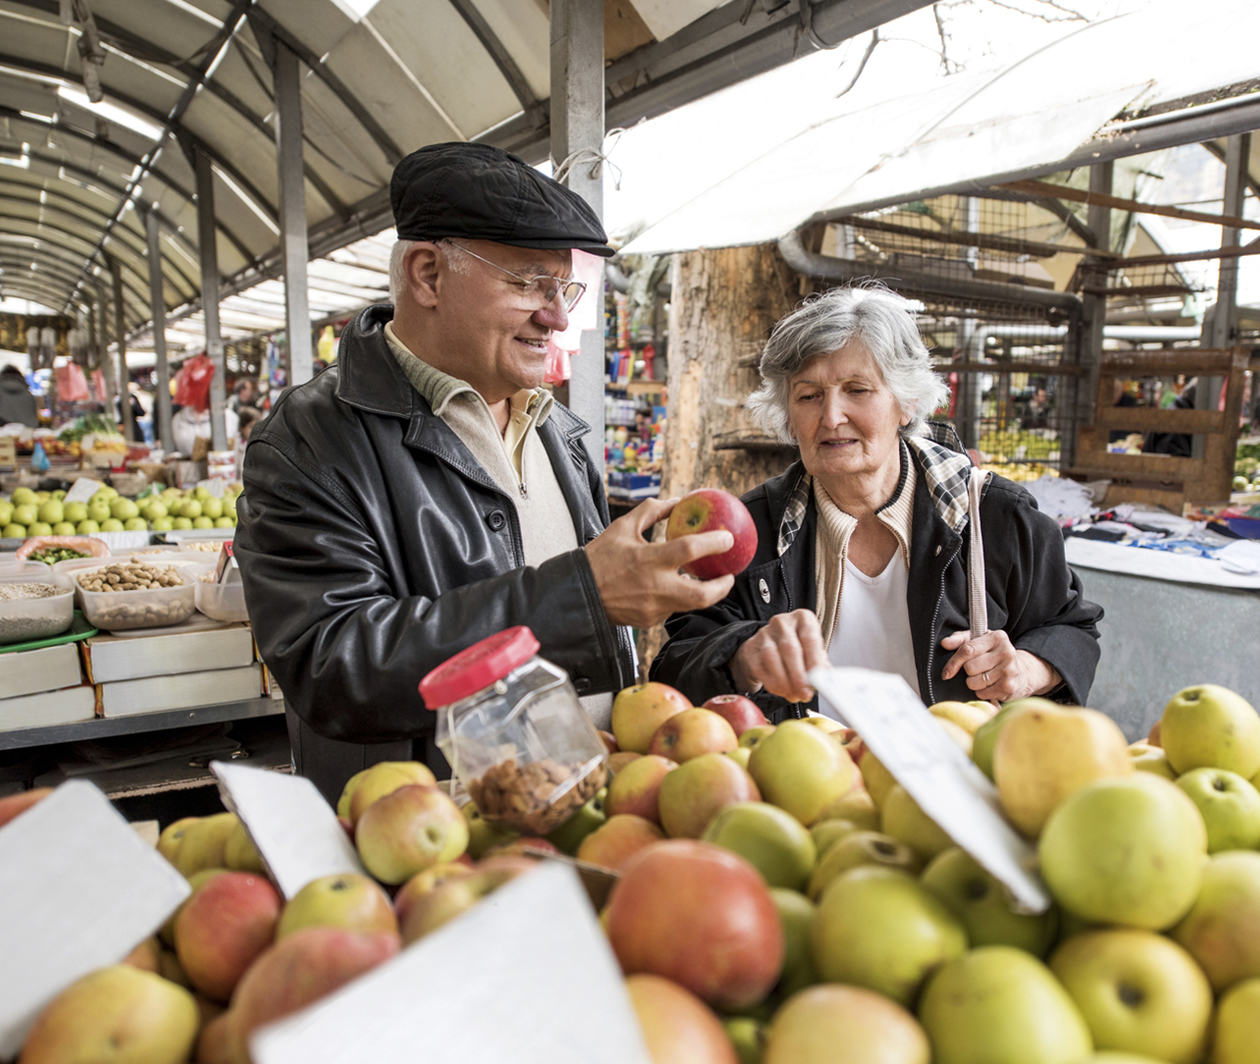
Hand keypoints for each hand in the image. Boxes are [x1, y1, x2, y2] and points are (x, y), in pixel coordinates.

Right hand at [586, 497, 734, 628]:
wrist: (578, 594)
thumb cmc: (599, 558)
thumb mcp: (622, 527)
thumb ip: (651, 511)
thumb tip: (675, 502)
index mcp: (648, 560)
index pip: (690, 550)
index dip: (714, 543)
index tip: (728, 538)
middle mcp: (654, 587)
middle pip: (702, 594)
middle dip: (722, 586)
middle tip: (729, 575)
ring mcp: (653, 608)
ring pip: (688, 604)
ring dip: (700, 592)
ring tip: (705, 580)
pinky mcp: (649, 621)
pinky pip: (671, 608)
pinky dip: (676, 597)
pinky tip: (674, 587)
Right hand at [730, 609, 826, 703]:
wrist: (767, 647)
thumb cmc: (797, 649)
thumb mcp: (812, 652)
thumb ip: (820, 664)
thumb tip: (828, 680)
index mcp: (803, 619)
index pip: (810, 638)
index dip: (814, 660)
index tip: (818, 679)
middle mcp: (782, 623)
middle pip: (790, 648)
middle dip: (798, 675)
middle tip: (805, 693)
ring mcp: (764, 635)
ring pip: (772, 658)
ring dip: (784, 681)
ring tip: (794, 695)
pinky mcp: (750, 649)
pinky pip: (760, 668)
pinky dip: (773, 684)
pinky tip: (782, 691)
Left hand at [940, 629, 1060, 701]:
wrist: (1023, 672)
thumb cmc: (994, 654)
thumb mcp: (979, 641)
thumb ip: (960, 640)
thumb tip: (945, 643)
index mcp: (997, 637)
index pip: (968, 650)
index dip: (953, 663)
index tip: (946, 672)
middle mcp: (1006, 652)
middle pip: (970, 668)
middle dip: (968, 671)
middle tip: (977, 669)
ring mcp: (1009, 671)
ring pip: (974, 682)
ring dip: (974, 683)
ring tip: (984, 677)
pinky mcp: (1009, 687)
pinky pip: (982, 694)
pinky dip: (982, 692)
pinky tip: (991, 685)